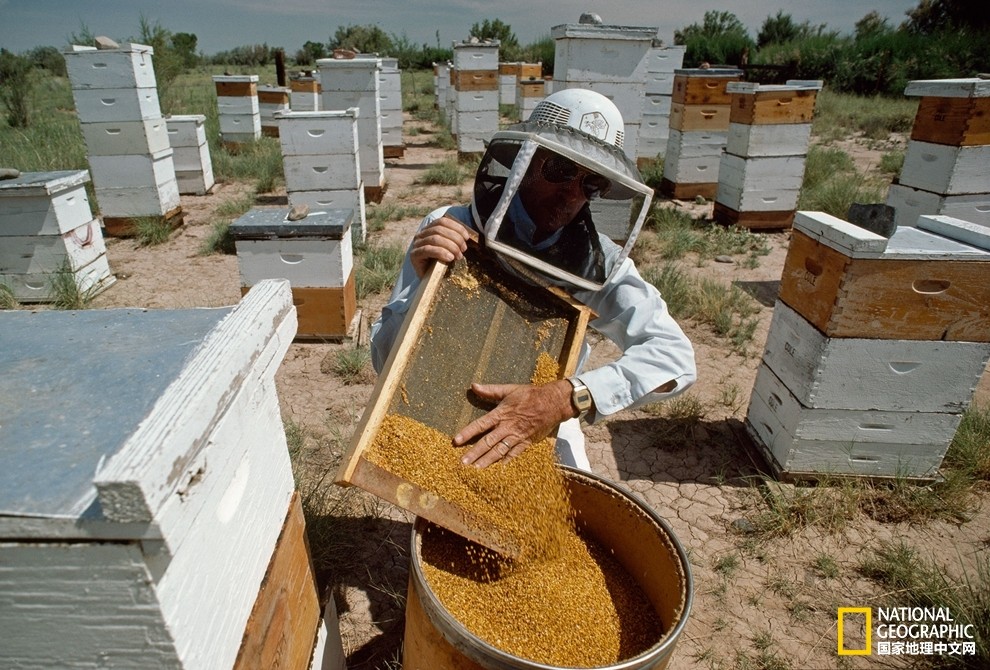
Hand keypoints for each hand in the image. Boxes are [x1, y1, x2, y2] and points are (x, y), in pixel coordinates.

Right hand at [410, 216, 470, 277]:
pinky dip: (441, 252)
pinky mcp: (414, 255)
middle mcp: (421, 234)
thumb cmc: (441, 263)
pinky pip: (428, 250)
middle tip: (463, 249)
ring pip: (435, 239)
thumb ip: (455, 240)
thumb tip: (467, 236)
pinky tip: (450, 258)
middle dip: (455, 238)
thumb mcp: (449, 249)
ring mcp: (416, 244)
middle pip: (439, 229)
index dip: (456, 227)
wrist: (430, 281)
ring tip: (458, 256)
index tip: (466, 237)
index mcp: (429, 229)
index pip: (442, 221)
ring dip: (450, 246)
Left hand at [454, 380, 574, 467]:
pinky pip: (514, 454)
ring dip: (487, 460)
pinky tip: (497, 469)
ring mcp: (517, 436)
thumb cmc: (530, 394)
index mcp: (501, 414)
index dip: (468, 433)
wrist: (553, 402)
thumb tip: (473, 386)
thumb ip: (490, 390)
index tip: (456, 441)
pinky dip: (506, 462)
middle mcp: (508, 427)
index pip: (480, 425)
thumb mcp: (509, 389)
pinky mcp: (526, 442)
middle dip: (474, 453)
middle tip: (462, 463)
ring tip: (476, 469)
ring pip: (499, 451)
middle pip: (488, 442)